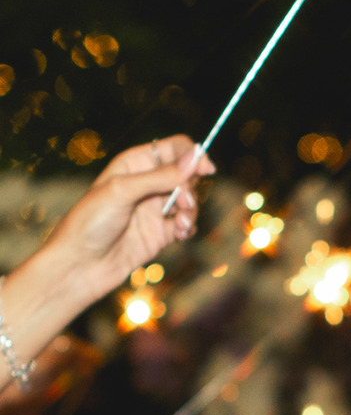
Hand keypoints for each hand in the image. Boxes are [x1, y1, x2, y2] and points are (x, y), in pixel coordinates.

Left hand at [46, 134, 213, 305]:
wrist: (79, 265)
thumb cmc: (90, 222)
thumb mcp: (123, 191)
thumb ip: (160, 176)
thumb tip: (194, 159)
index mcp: (134, 164)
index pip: (173, 149)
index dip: (192, 155)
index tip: (206, 168)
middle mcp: (146, 184)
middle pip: (185, 175)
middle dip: (190, 187)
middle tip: (184, 203)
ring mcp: (154, 210)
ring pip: (189, 201)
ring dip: (191, 210)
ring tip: (180, 223)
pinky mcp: (160, 234)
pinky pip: (185, 225)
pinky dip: (188, 227)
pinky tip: (179, 234)